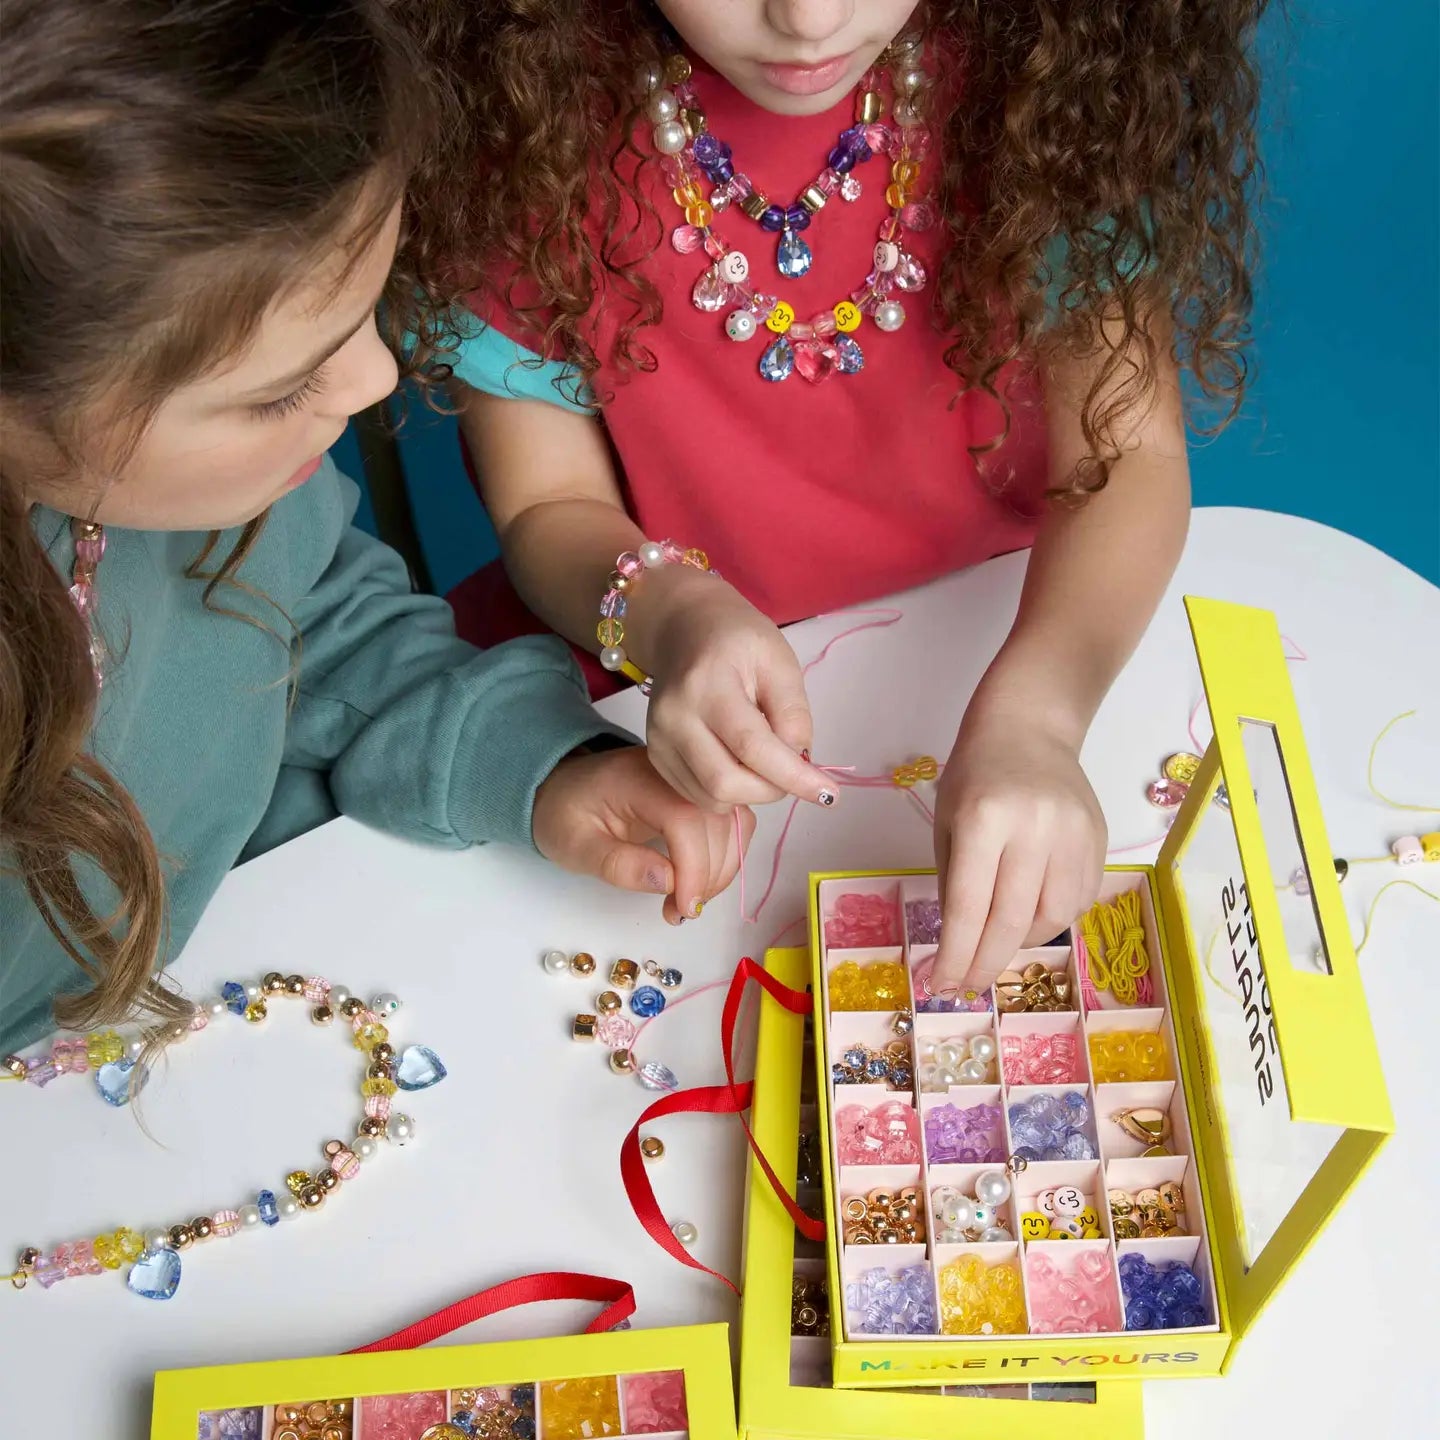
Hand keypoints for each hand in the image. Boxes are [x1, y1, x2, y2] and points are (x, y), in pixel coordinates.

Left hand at [532, 745, 754, 923]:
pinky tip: (699, 880)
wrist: (562, 787)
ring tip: (687, 901)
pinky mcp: (699, 793)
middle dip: (708, 875)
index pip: (685, 818)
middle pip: (717, 820)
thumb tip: (669, 881)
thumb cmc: (564, 815)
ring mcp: (691, 780)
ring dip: (722, 868)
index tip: (683, 907)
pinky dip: (726, 855)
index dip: (694, 867)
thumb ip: (618, 864)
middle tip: (679, 912)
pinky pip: (731, 822)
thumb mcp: (575, 846)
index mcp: (638, 778)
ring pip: (733, 822)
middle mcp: (674, 772)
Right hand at [641, 568, 836, 811]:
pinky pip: (698, 796)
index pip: (751, 746)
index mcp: (706, 684)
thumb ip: (793, 714)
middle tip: (794, 771)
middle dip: (772, 789)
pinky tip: (742, 766)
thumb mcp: (779, 661)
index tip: (828, 793)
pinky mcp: (656, 755)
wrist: (685, 628)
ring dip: (752, 794)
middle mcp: (674, 717)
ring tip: (767, 763)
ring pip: (712, 797)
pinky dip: (730, 793)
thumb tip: (800, 764)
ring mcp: (658, 739)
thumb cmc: (737, 640)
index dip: (792, 776)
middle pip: (726, 782)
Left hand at [931, 708, 1106, 995]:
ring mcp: (1072, 835)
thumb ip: (953, 881)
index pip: (967, 906)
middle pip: (1011, 921)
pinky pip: (1078, 901)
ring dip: (1020, 942)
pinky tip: (1030, 914)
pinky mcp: (1098, 840)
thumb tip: (960, 947)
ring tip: (998, 940)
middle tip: (968, 986)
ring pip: (1051, 918)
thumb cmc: (975, 775)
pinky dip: (1051, 919)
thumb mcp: (946, 821)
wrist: (1029, 729)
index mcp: (983, 820)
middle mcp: (1032, 828)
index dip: (954, 955)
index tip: (941, 987)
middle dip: (985, 964)